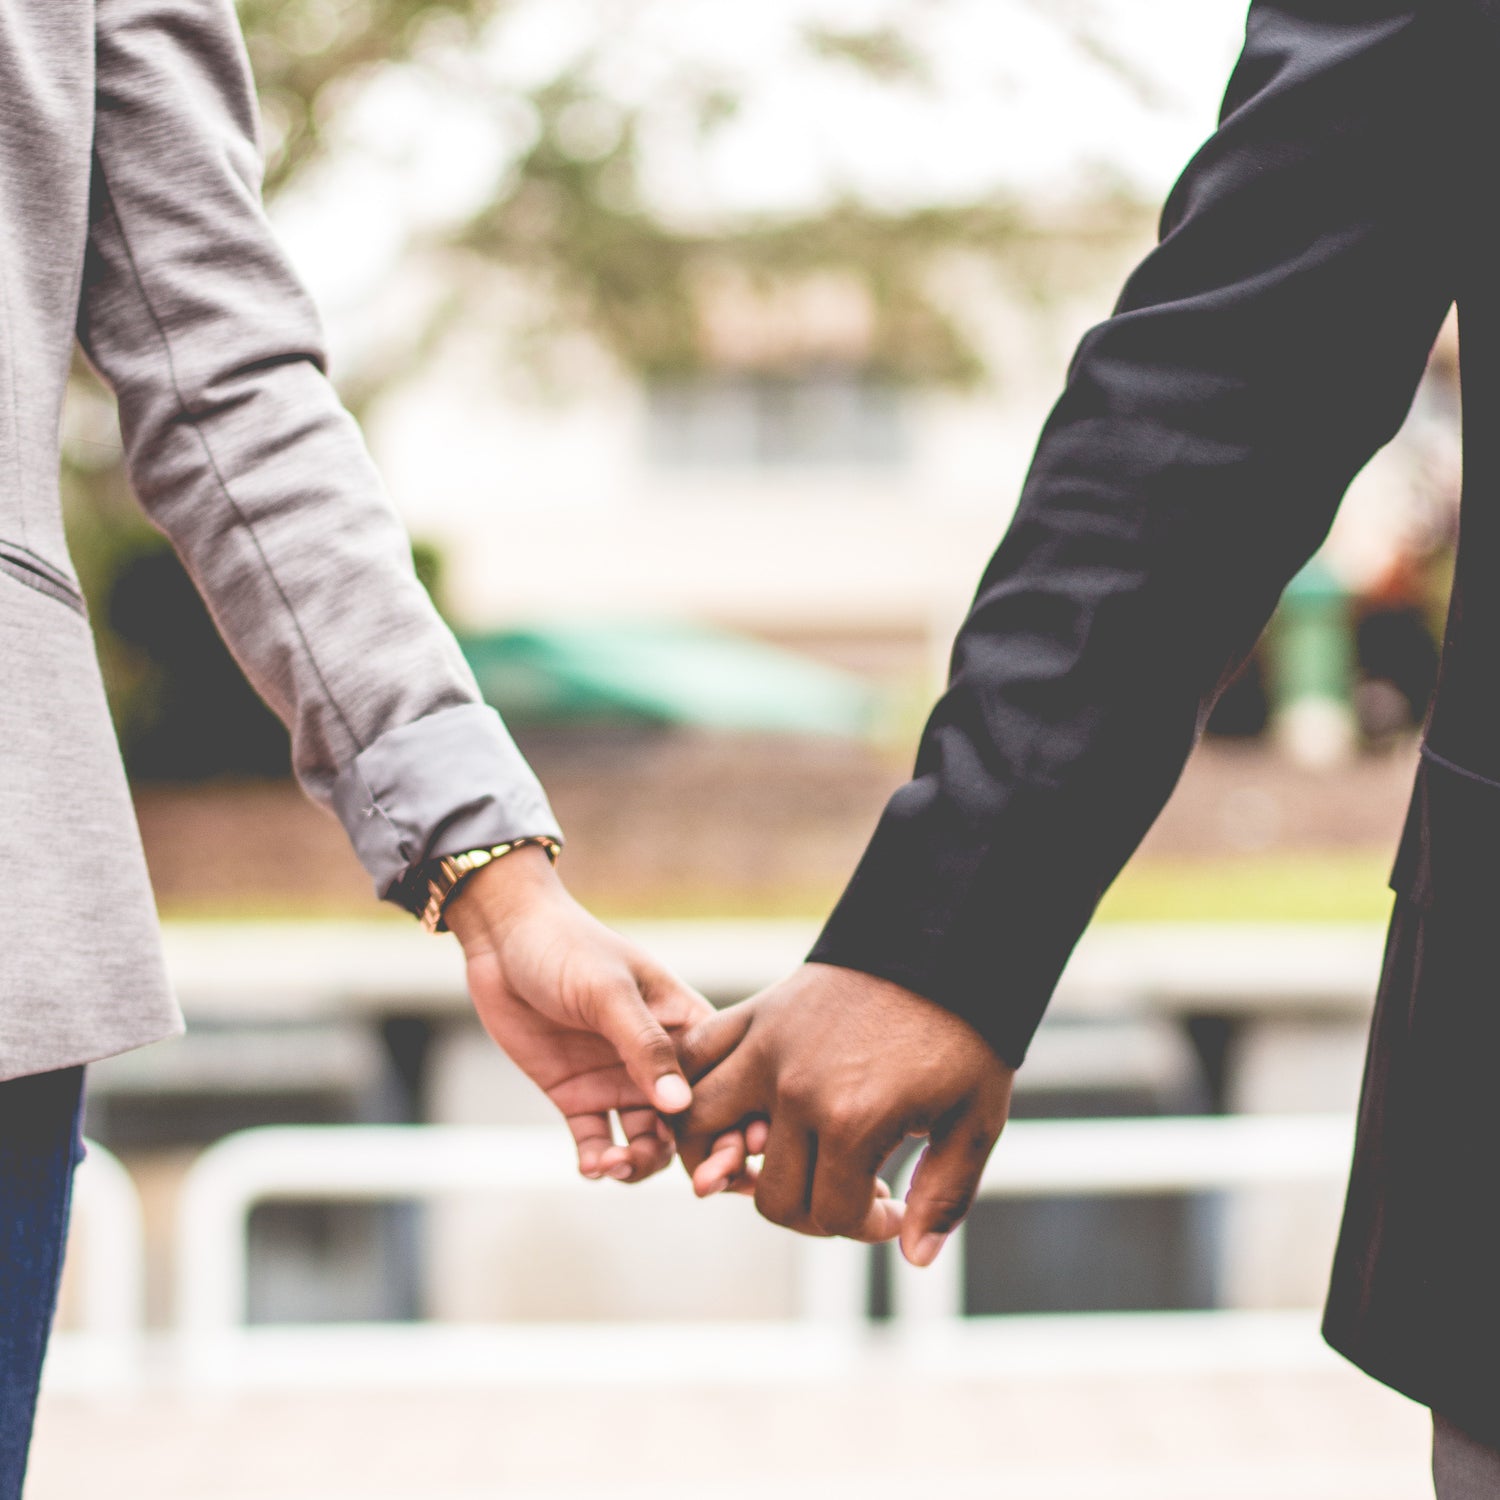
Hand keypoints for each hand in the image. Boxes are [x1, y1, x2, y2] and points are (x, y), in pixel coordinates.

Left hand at [445, 846, 718, 1183]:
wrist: (503, 937)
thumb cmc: (568, 947)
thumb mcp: (609, 991)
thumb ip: (645, 1046)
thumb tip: (681, 1105)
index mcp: (685, 1025)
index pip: (724, 1082)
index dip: (737, 1123)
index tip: (737, 1157)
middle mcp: (658, 1060)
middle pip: (694, 1123)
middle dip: (700, 1157)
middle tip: (697, 1184)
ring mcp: (618, 1080)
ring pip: (647, 1143)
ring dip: (641, 1164)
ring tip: (616, 1164)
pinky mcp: (577, 1095)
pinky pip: (597, 1143)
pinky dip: (599, 1162)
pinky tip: (592, 1166)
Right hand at [675, 963, 1014, 1264]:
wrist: (943, 944)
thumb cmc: (965, 1034)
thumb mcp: (975, 1120)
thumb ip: (944, 1195)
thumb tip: (911, 1257)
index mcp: (853, 1120)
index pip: (830, 1214)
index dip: (865, 1226)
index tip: (892, 1208)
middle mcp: (797, 1089)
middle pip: (772, 1194)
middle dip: (812, 1210)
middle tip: (845, 1190)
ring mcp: (767, 1047)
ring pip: (698, 1126)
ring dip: (723, 1156)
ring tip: (766, 1161)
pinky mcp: (756, 1013)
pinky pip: (696, 1056)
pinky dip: (693, 1085)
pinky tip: (732, 1105)